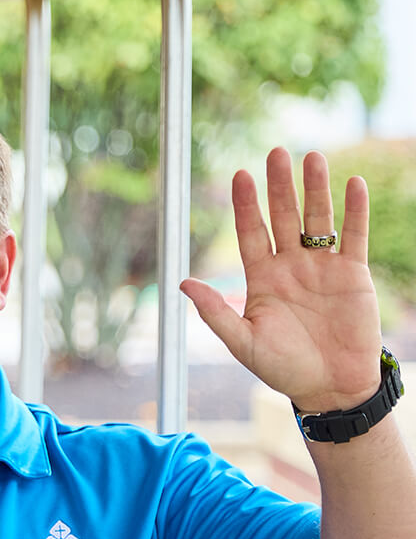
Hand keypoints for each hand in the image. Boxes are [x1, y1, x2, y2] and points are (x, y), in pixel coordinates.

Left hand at [181, 148, 379, 413]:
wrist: (331, 387)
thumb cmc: (284, 368)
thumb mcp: (244, 343)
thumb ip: (216, 313)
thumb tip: (183, 283)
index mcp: (261, 278)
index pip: (251, 232)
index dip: (246, 205)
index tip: (239, 175)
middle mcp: (290, 266)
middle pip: (283, 216)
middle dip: (279, 185)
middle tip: (275, 151)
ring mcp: (322, 267)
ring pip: (318, 219)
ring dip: (315, 189)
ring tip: (313, 156)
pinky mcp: (352, 274)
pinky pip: (354, 235)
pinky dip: (355, 210)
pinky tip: (352, 184)